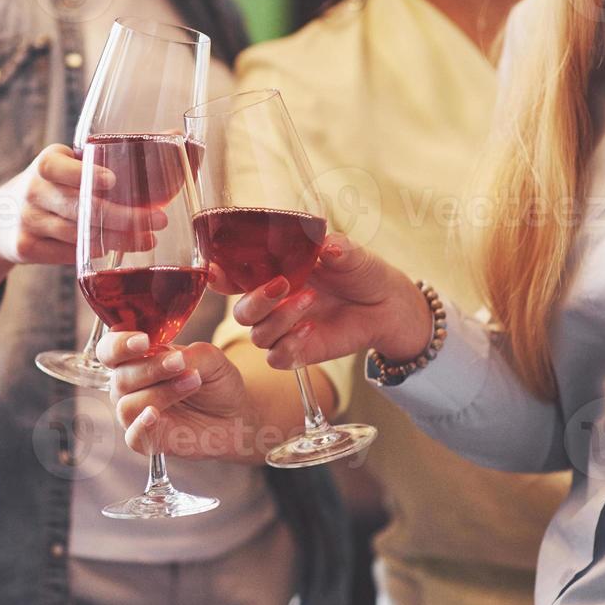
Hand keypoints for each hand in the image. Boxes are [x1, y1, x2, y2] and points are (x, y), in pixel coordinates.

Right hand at [0, 144, 157, 299]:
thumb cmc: (51, 185)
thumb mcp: (67, 163)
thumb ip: (108, 154)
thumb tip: (174, 134)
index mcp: (46, 163)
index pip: (60, 168)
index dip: (85, 175)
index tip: (112, 181)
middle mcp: (33, 191)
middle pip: (80, 207)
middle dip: (123, 217)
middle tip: (158, 221)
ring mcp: (28, 221)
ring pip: (78, 234)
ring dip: (117, 239)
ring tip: (148, 240)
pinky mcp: (26, 248)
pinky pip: (67, 254)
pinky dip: (94, 253)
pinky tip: (115, 251)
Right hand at [98, 332, 255, 459]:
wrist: (234, 416)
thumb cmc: (215, 383)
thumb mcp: (210, 358)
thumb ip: (189, 354)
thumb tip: (171, 358)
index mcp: (136, 359)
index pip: (110, 349)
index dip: (119, 344)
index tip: (142, 341)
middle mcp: (130, 386)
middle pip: (120, 377)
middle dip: (151, 368)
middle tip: (179, 363)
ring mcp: (136, 414)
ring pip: (127, 404)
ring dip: (160, 392)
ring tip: (192, 382)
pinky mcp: (146, 440)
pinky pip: (133, 436)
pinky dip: (142, 425)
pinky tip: (155, 414)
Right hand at [233, 233, 430, 370]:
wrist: (388, 305)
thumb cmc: (361, 272)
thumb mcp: (351, 254)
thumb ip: (337, 249)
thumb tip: (328, 247)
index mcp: (272, 272)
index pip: (232, 277)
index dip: (218, 276)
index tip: (217, 271)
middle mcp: (272, 303)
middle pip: (241, 312)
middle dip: (256, 301)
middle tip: (282, 285)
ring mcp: (284, 329)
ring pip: (257, 335)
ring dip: (280, 319)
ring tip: (311, 299)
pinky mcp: (298, 352)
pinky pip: (277, 357)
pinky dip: (290, 345)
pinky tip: (311, 329)